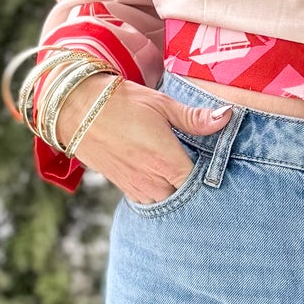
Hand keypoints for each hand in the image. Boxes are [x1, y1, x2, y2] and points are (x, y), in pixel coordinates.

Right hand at [57, 74, 231, 202]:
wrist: (76, 109)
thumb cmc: (121, 102)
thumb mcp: (161, 104)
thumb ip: (195, 118)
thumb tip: (227, 116)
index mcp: (166, 160)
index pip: (201, 183)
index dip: (212, 177)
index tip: (218, 165)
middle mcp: (152, 180)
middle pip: (187, 197)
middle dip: (196, 187)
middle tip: (202, 168)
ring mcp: (136, 188)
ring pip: (168, 202)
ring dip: (176, 191)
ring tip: (182, 173)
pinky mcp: (124, 188)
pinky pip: (149, 201)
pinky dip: (159, 193)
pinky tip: (162, 177)